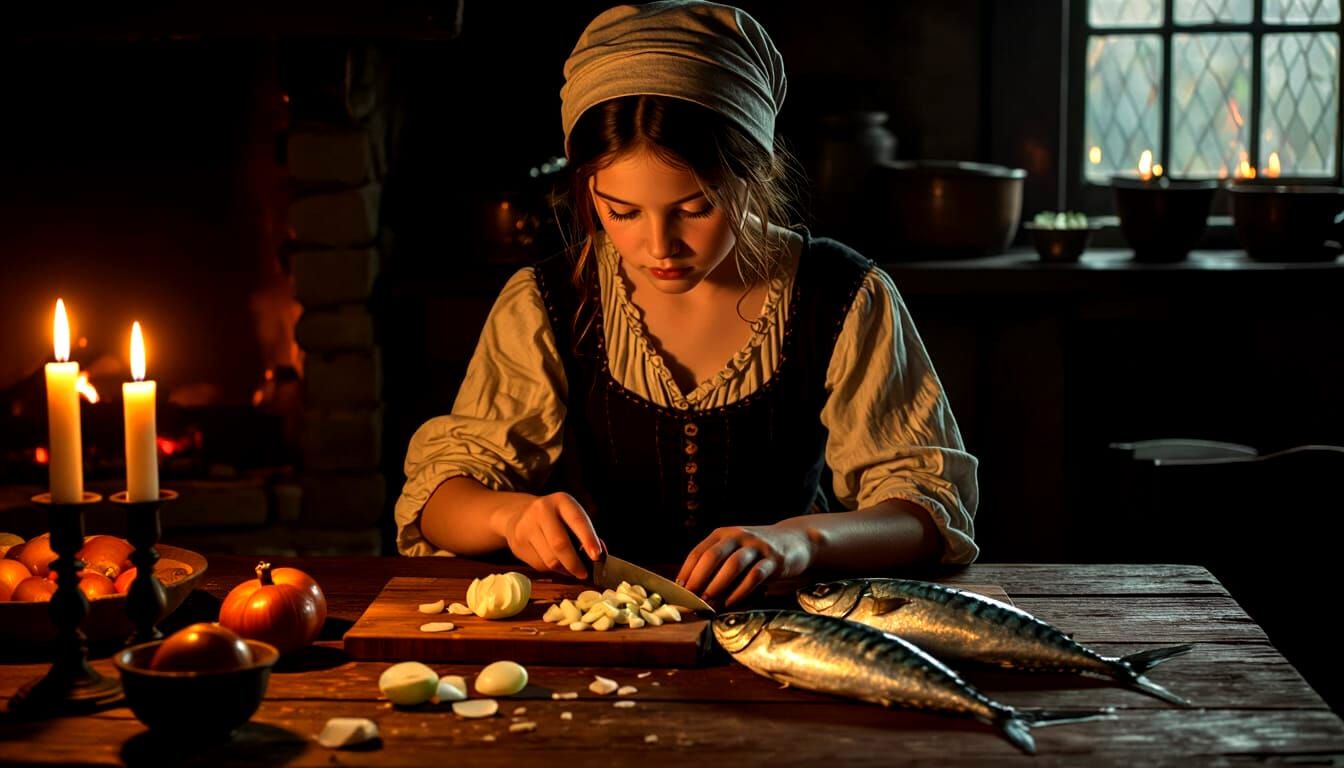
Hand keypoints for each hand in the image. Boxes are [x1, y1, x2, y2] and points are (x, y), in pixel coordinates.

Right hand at [492, 492, 603, 579]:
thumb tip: (600, 557)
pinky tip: (553, 562)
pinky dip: (551, 570)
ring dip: (564, 569)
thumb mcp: (570, 516)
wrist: (518, 514)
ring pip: (550, 559)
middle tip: (584, 574)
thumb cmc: (554, 519)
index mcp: (561, 501)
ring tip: (571, 569)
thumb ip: (585, 534)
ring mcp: (526, 527)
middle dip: (575, 563)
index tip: (597, 555)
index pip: (577, 520)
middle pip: (560, 544)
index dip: (588, 539)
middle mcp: (542, 510)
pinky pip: (539, 565)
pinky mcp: (517, 544)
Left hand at [676, 525, 814, 607]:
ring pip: (733, 565)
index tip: (678, 592)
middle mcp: (738, 536)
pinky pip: (755, 576)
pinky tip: (731, 603)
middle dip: (699, 579)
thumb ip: (717, 567)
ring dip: (718, 585)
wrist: (795, 541)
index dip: (686, 572)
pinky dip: (741, 591)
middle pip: (713, 556)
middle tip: (691, 599)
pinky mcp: (774, 559)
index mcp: (723, 534)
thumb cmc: (757, 552)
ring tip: (708, 603)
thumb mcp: (734, 551)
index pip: (699, 552)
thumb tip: (693, 592)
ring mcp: (757, 546)